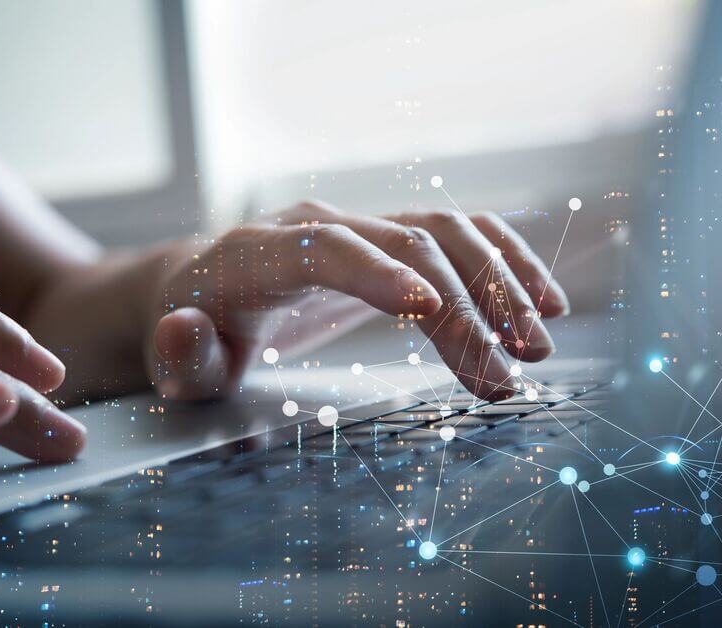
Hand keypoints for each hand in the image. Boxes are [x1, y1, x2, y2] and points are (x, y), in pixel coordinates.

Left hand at [147, 201, 569, 400]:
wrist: (208, 287)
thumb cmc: (199, 332)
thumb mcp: (176, 360)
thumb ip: (178, 356)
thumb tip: (182, 332)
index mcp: (261, 252)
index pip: (328, 249)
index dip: (378, 273)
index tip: (428, 307)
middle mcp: (321, 223)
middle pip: (408, 245)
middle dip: (464, 308)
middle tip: (506, 375)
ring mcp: (364, 223)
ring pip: (447, 231)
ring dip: (500, 283)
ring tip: (538, 345)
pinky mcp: (395, 236)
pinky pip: (462, 233)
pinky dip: (507, 261)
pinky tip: (545, 303)